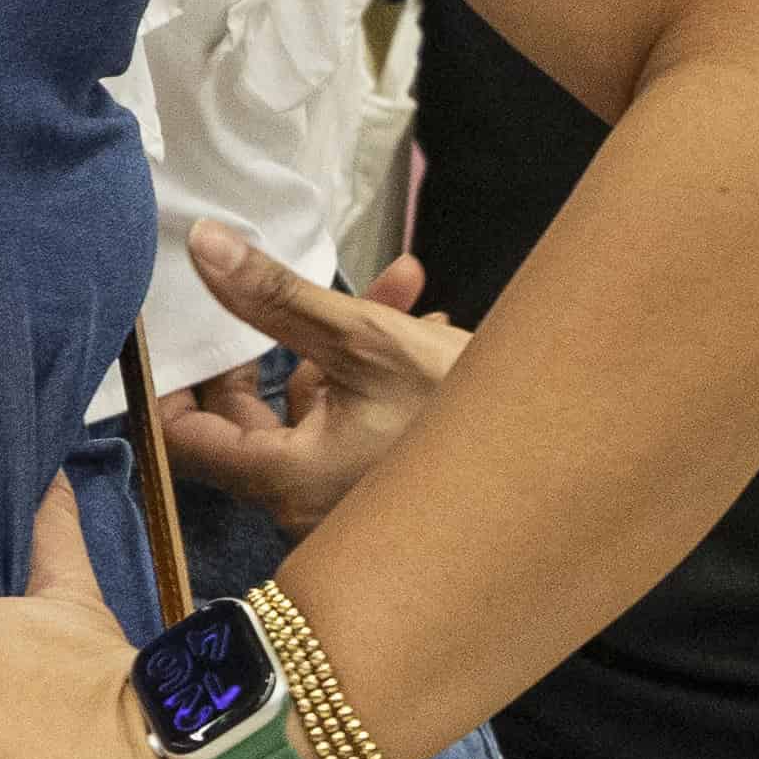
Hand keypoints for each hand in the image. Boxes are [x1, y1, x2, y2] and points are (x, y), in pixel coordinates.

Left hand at [152, 221, 464, 537]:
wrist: (584, 458)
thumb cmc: (471, 413)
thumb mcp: (366, 341)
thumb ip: (274, 298)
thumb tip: (203, 246)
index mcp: (285, 482)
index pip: (184, 438)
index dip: (174, 378)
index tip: (182, 325)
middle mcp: (307, 511)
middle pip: (253, 421)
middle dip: (279, 345)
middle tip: (287, 293)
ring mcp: (350, 512)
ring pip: (318, 416)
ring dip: (343, 352)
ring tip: (399, 294)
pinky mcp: (389, 500)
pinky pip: (356, 436)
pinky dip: (375, 384)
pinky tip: (426, 327)